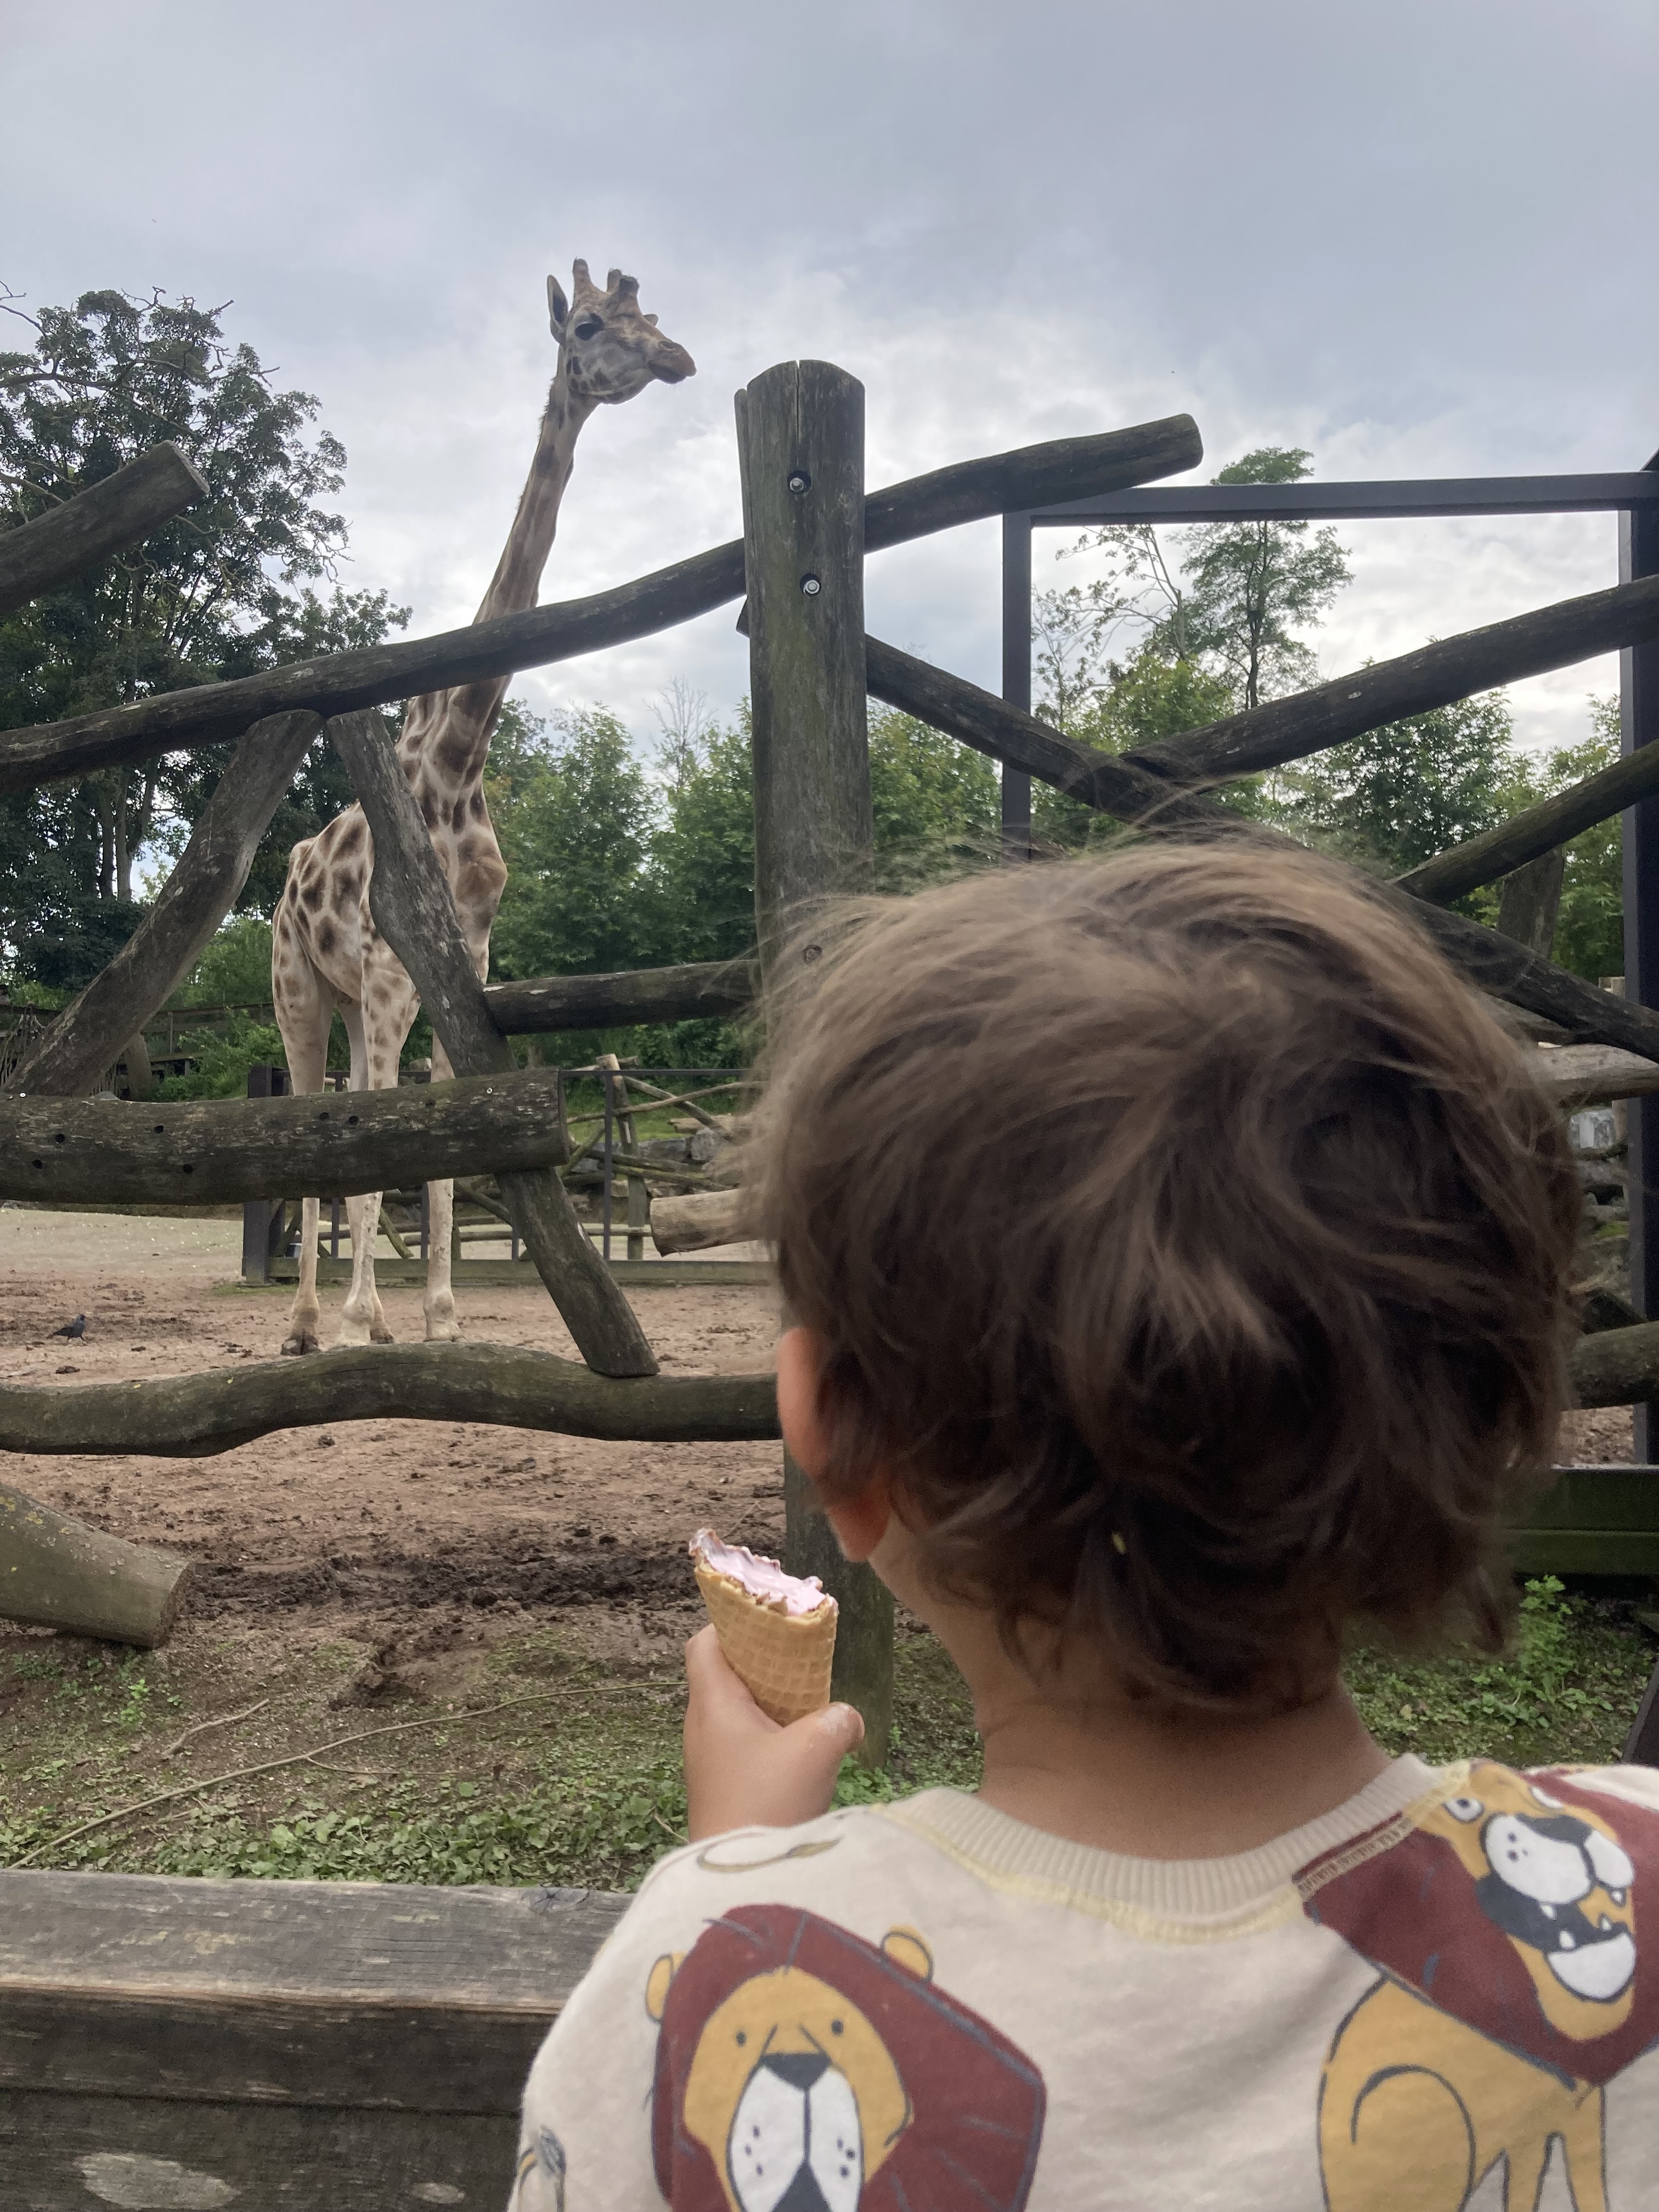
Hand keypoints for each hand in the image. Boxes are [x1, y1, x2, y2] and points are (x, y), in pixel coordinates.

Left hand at [683, 1625, 864, 1841]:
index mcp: (713, 1704)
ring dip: (772, 1705)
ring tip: (812, 1704)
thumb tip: (848, 1719)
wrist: (741, 1882)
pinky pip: (744, 1746)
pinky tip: (805, 1751)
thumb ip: (839, 1719)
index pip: (706, 1643)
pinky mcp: (724, 1792)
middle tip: (805, 1660)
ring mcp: (710, 1763)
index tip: (772, 1621)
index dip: (733, 1624)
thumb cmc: (768, 1802)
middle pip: (725, 1676)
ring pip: (738, 1714)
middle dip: (764, 1664)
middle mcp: (703, 1728)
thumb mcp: (817, 1748)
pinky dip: (771, 1737)